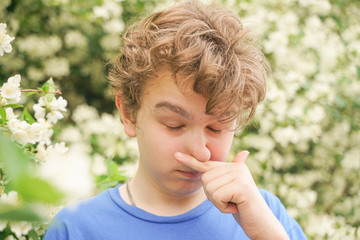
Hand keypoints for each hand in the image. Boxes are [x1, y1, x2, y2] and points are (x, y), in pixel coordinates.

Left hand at [174, 151, 288, 239]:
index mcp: (232, 167)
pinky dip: (223, 208)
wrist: (262, 224)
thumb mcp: (234, 189)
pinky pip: (216, 197)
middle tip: (230, 201)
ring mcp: (240, 175)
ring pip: (209, 189)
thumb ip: (230, 173)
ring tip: (234, 204)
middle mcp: (236, 167)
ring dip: (218, 203)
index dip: (190, 161)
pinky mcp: (241, 187)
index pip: (207, 164)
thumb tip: (244, 153)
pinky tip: (236, 207)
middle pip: (205, 180)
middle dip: (213, 196)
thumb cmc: (244, 207)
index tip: (176, 155)